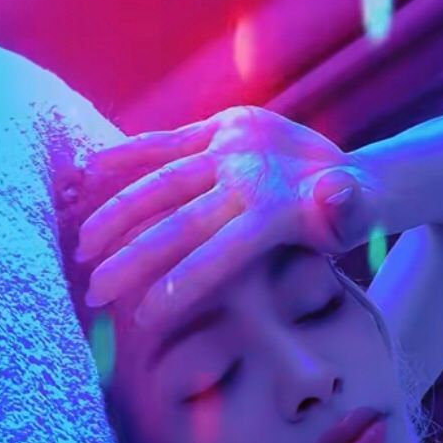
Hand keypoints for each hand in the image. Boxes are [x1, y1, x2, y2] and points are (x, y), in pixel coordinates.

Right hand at [74, 106, 378, 325]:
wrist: (356, 170)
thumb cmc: (349, 217)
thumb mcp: (359, 221)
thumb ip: (347, 214)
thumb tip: (334, 195)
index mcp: (277, 208)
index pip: (220, 253)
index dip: (180, 284)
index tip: (142, 315)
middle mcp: (247, 172)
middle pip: (180, 220)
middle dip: (134, 258)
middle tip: (95, 293)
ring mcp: (231, 144)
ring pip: (162, 180)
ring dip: (118, 213)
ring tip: (82, 247)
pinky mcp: (223, 126)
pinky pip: (165, 142)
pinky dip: (126, 155)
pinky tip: (87, 171)